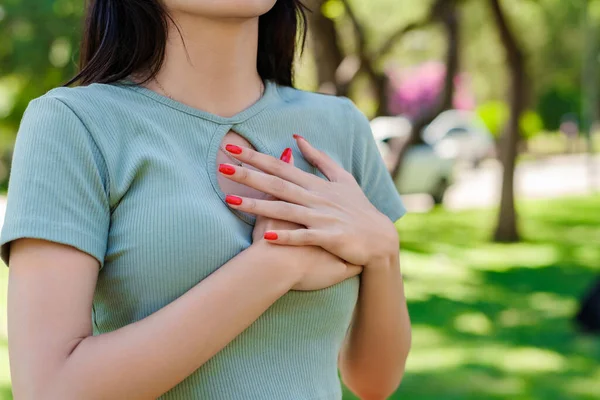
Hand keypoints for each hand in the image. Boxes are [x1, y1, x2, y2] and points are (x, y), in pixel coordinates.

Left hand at [219, 137, 398, 267]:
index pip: (281, 166)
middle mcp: (315, 198)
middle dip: (248, 174)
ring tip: (230, 200)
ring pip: (283, 209)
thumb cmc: (358, 208)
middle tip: (221, 166)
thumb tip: (297, 138)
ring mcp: (321, 217)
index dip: (256, 157)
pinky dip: (286, 236)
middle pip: (276, 183)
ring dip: (257, 204)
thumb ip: (319, 158)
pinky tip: (267, 237)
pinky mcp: (329, 237)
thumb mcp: (343, 178)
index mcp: (315, 184)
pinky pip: (303, 237)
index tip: (233, 148)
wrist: (380, 238)